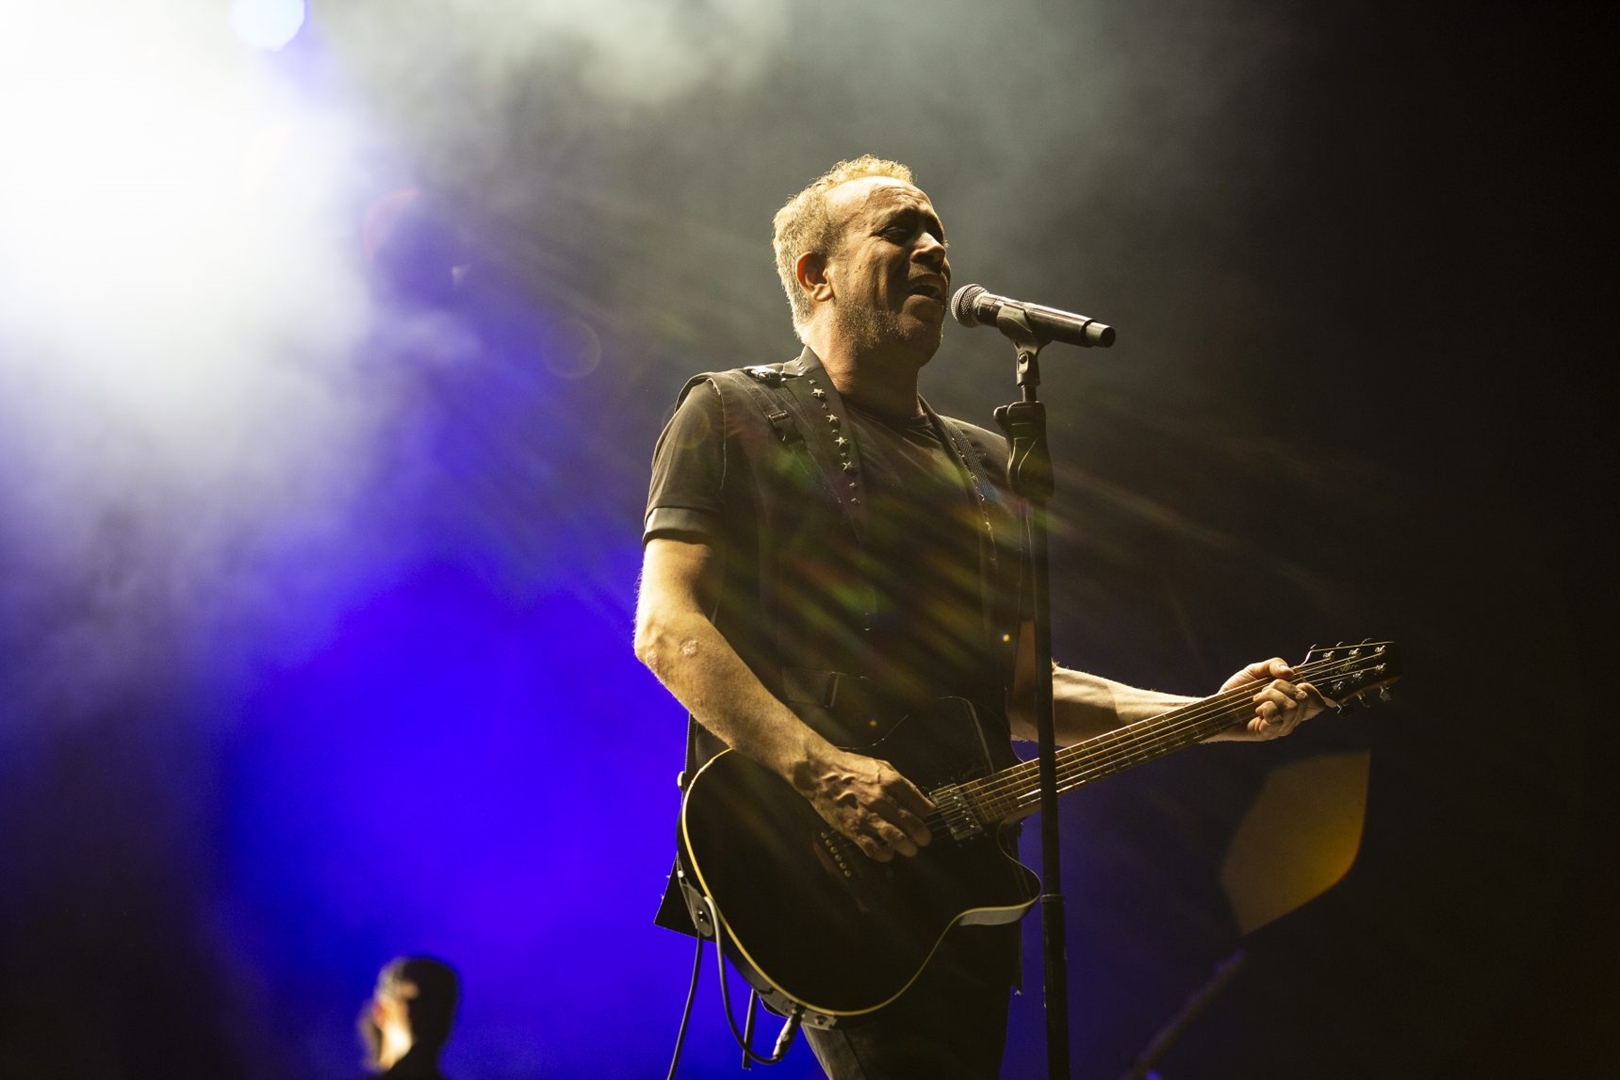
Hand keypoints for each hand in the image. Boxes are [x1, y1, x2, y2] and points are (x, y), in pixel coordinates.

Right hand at [796, 748, 935, 861]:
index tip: (926, 820)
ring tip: (910, 849)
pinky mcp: (853, 829)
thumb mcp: (882, 766)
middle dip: (922, 836)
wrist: (820, 772)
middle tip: (923, 840)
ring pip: (896, 838)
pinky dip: (884, 854)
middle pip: (913, 824)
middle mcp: (882, 799)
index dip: (927, 816)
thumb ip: (904, 784)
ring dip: (908, 847)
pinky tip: (887, 853)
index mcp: (892, 782)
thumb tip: (925, 804)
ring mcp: (868, 815)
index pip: (921, 806)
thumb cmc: (852, 768)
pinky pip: (873, 848)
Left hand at [1219, 657, 1324, 740]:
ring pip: (1291, 707)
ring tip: (1256, 698)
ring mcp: (1281, 727)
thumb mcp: (1256, 671)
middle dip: (1282, 686)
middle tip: (1264, 689)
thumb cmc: (1238, 691)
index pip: (1319, 703)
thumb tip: (1291, 673)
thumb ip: (1274, 665)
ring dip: (1270, 696)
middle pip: (1304, 699)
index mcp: (1293, 703)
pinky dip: (1265, 707)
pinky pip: (1277, 718)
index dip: (1314, 691)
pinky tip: (1256, 709)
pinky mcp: (1268, 734)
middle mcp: (1291, 717)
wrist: (1217, 706)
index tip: (1299, 683)